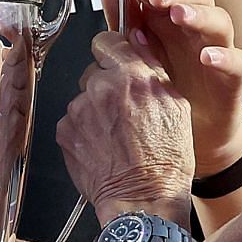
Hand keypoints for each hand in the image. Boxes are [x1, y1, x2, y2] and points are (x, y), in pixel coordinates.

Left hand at [57, 31, 193, 214]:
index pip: (108, 40)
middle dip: (106, 85)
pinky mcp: (64, 131)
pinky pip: (72, 120)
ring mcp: (79, 109)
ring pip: (83, 97)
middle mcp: (102, 88)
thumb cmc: (165, 161)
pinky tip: (101, 146)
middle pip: (94, 70)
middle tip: (123, 112)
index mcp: (133, 76)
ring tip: (115, 135)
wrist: (142, 201)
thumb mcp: (176, 106)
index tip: (115, 62)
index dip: (113, 52)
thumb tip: (136, 41)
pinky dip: (83, 130)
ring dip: (94, 109)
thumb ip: (152, 67)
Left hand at [105, 0, 241, 176]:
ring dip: (199, 15)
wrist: (192, 136)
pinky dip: (224, 57)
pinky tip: (207, 57)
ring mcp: (219, 51)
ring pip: (220, 22)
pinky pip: (238, 62)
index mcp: (173, 19)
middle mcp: (198, 29)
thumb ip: (125, 21)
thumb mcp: (139, 55)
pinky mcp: (233, 80)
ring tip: (180, 15)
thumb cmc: (165, 90)